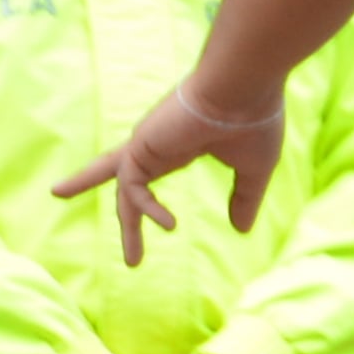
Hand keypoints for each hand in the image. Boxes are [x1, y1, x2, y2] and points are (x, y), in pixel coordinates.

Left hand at [48, 76, 291, 267]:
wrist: (243, 89)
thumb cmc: (252, 122)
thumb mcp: (252, 170)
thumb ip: (244, 198)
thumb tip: (241, 230)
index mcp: (177, 147)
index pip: (150, 172)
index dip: (146, 194)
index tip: (161, 217)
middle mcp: (155, 145)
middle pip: (122, 178)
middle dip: (120, 211)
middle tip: (101, 233)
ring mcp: (145, 145)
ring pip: (123, 189)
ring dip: (128, 227)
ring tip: (133, 263)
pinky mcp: (140, 148)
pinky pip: (133, 188)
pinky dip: (147, 209)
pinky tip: (170, 225)